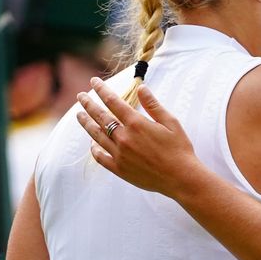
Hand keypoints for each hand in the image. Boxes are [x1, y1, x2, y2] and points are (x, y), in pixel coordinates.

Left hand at [75, 77, 199, 196]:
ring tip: (79, 115)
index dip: (102, 90)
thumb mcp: (171, 122)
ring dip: (86, 124)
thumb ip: (153, 105)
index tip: (94, 82)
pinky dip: (94, 149)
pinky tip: (92, 143)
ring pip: (96, 136)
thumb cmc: (179, 148)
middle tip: (80, 96)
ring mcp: (120, 154)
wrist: (180, 177)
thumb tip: (141, 88)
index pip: (113, 102)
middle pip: (101, 117)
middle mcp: (124, 138)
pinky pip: (100, 157)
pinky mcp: (119, 169)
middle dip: (89, 104)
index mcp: (136, 124)